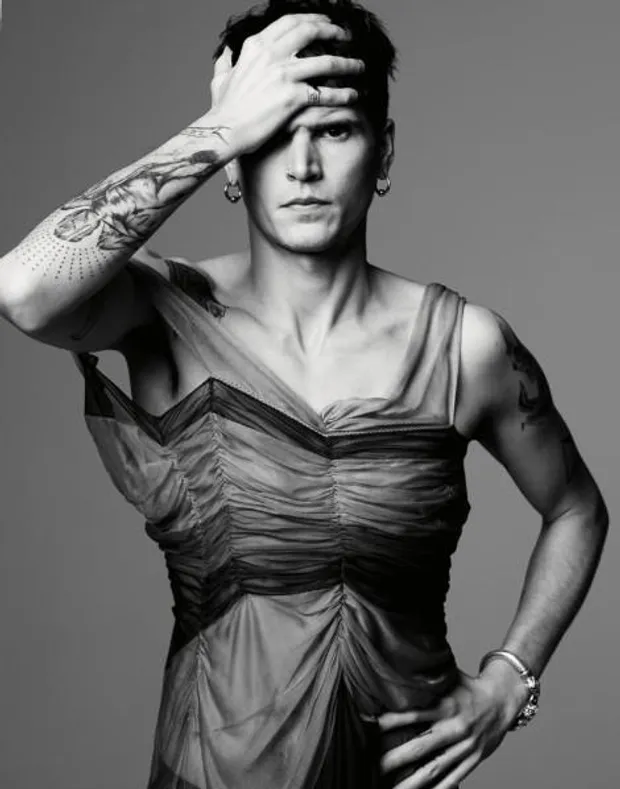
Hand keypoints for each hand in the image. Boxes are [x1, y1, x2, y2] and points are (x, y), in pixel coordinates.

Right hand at [207, 14, 364, 155]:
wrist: (225, 130)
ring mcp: (284, 75)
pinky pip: (326, 93)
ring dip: (347, 63)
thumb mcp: (221, 78)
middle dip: (333, 31)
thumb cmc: (223, 109)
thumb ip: (227, 63)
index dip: (312, 19)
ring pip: (326, 62)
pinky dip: (343, 94)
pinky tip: (353, 95)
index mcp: (256, 46)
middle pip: (310, 31)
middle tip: (346, 36)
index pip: (289, 21)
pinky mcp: (293, 97)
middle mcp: (271, 54)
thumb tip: (226, 56)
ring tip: (360, 66)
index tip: (325, 22)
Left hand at [375, 666, 529, 787]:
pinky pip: (454, 779)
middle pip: (421, 747)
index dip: (391, 720)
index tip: (371, 725)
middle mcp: (454, 728)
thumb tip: (397, 669)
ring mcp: (464, 747)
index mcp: (445, 705)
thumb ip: (426, 680)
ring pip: (435, 769)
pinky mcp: (473, 760)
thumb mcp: (448, 678)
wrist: (503, 700)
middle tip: (375, 764)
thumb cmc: (469, 687)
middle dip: (396, 757)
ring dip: (413, 782)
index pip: (413, 713)